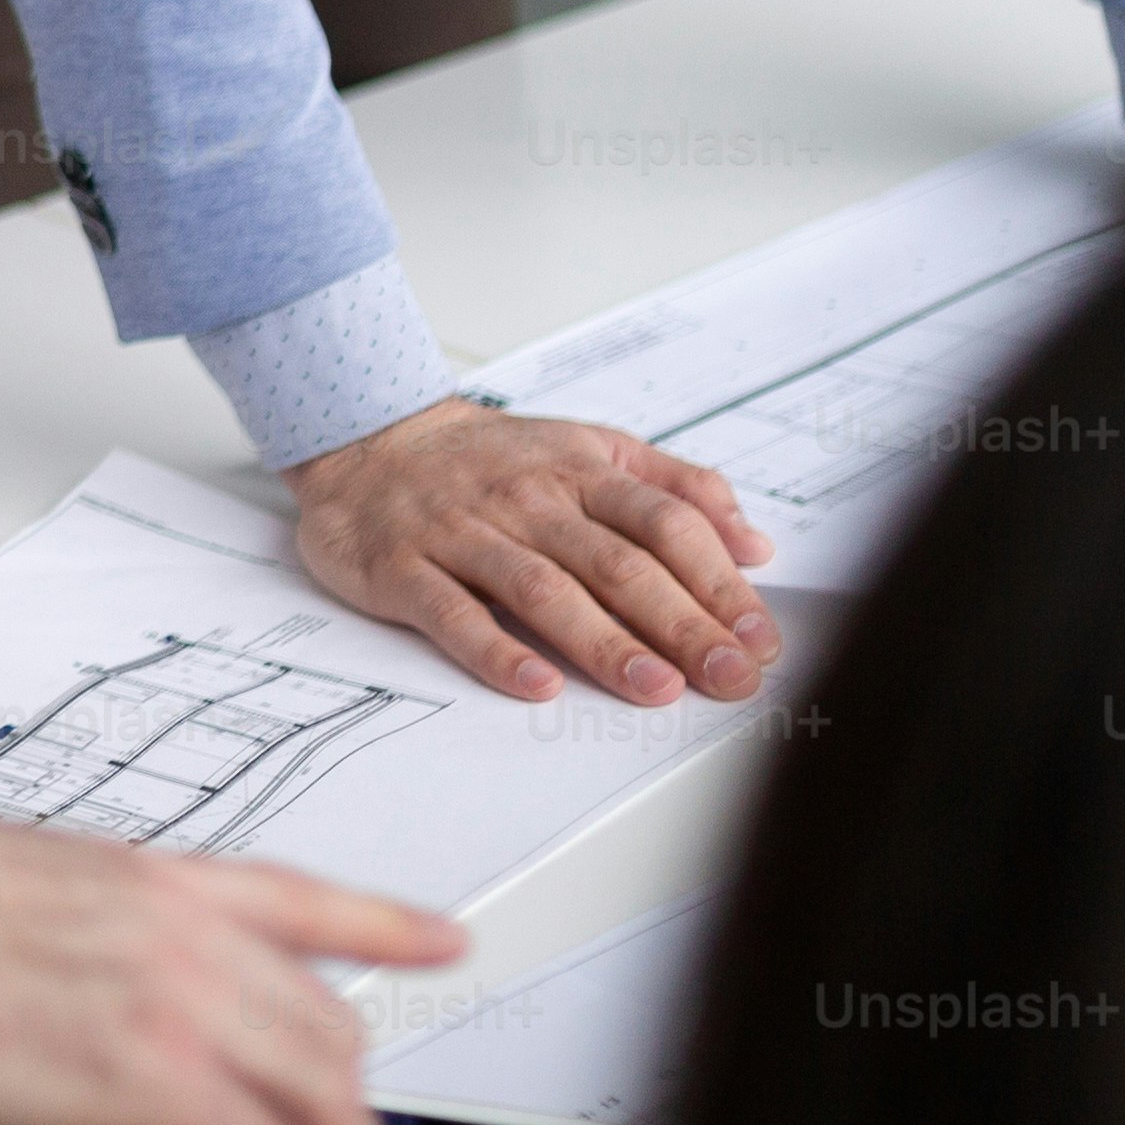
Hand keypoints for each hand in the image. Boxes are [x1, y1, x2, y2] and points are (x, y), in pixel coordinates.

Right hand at [0, 781, 459, 1124]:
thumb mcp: (3, 900)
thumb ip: (68, 945)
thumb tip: (52, 989)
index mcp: (149, 880)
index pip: (300, 901)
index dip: (385, 927)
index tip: (443, 938)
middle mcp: (188, 932)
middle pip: (327, 1031)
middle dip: (338, 1116)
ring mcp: (184, 1002)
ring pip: (325, 1102)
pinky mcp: (162, 1082)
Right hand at [287, 398, 774, 705]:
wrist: (366, 436)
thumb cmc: (488, 457)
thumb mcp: (590, 447)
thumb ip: (676, 487)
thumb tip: (754, 544)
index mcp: (580, 470)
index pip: (664, 523)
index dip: (717, 581)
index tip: (758, 638)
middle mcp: (527, 498)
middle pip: (616, 563)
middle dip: (681, 624)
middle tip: (729, 676)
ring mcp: (463, 532)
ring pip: (542, 590)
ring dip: (603, 642)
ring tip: (655, 688)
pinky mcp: (404, 567)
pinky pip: (454, 613)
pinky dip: (495, 651)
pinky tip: (537, 685)